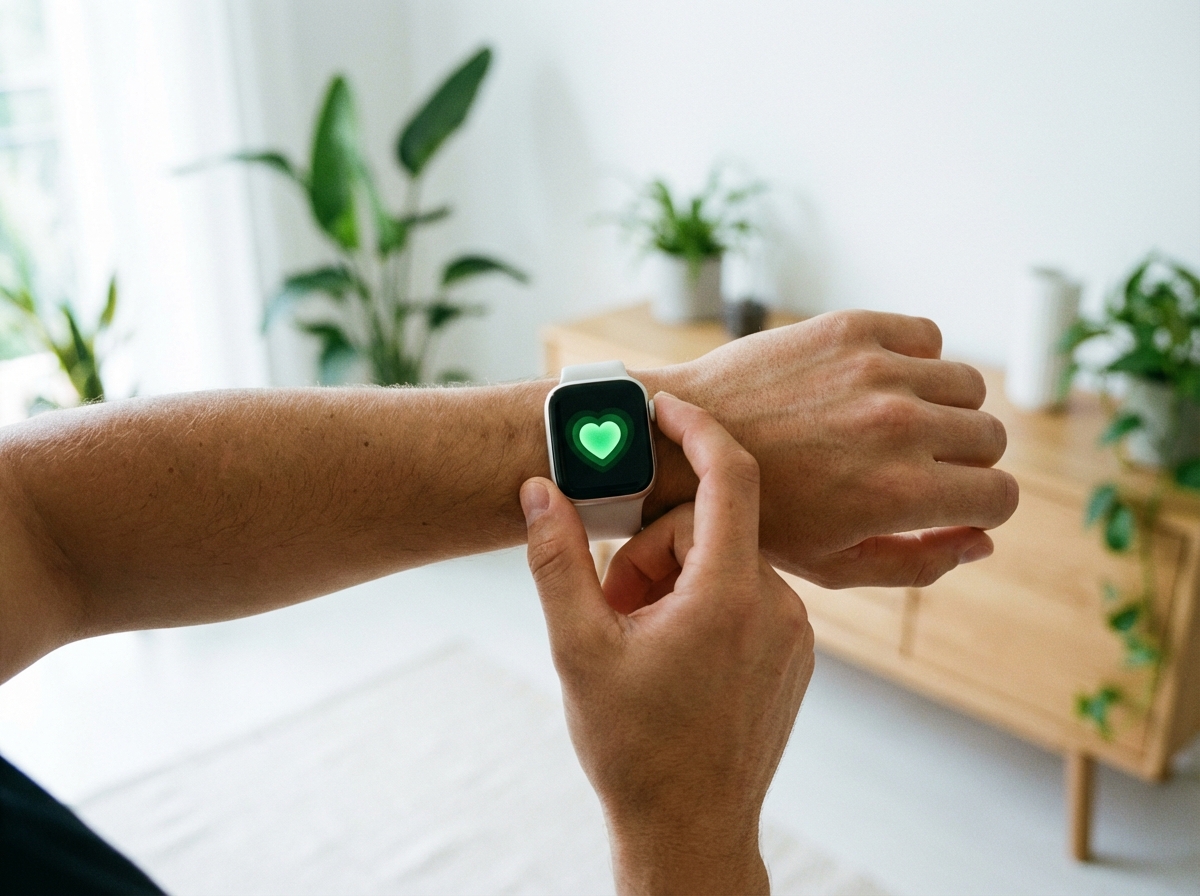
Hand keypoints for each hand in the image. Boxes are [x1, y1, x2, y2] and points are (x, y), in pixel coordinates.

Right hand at [522, 393, 812, 895]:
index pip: (730, 476)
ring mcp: (792, 631)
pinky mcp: (793, 652)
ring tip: (638, 642)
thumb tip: (537, 491)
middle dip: (650, 553)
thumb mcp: (578, 647)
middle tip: (612, 607)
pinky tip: (671, 655)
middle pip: (707, 529)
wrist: (690, 831)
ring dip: (672, 584)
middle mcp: (777, 605)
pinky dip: (702, 605)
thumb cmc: (634, 749)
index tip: (661, 408)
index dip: (694, 429)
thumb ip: (556, 558)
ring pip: (723, 563)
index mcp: (729, 595)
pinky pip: (744, 594)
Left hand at [648, 310, 1018, 587]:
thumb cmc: (759, 513)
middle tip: (918, 465)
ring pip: (966, 386)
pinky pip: (926, 336)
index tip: (954, 501)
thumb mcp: (835, 564)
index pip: (1001, 496)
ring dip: (944, 408)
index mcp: (900, 495)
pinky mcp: (851, 329)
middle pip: (991, 437)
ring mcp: (876, 371)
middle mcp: (900, 428)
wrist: (683, 445)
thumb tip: (984, 540)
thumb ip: (920, 562)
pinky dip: (915, 360)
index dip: (982, 506)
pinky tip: (878, 383)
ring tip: (896, 424)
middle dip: (966, 459)